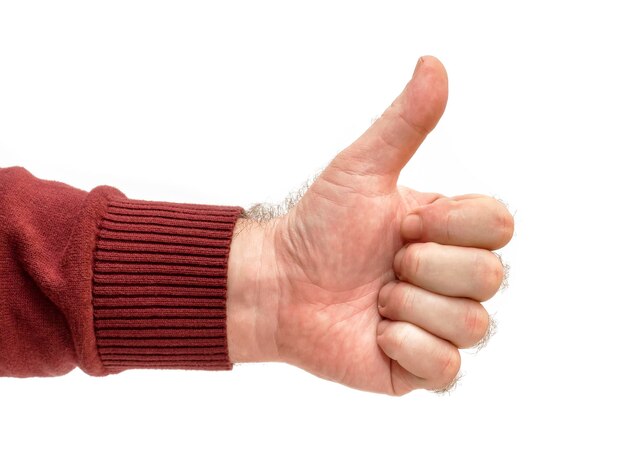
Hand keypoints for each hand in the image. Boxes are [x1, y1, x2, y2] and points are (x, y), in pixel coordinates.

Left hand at [226, 56, 513, 394]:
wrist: (277, 285)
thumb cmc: (317, 227)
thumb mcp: (361, 169)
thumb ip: (404, 124)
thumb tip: (434, 65)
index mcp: (450, 232)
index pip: (500, 226)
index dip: (448, 225)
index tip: (400, 222)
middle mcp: (453, 278)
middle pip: (490, 276)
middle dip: (423, 265)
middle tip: (382, 262)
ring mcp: (440, 324)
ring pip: (472, 323)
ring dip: (409, 304)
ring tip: (374, 297)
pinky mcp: (422, 368)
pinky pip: (447, 367)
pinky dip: (403, 345)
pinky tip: (374, 331)